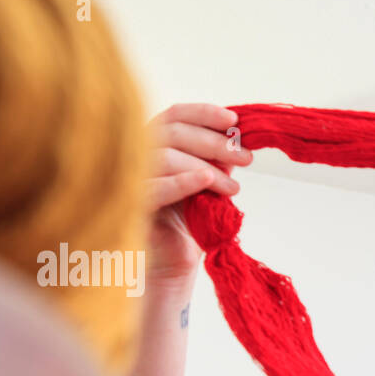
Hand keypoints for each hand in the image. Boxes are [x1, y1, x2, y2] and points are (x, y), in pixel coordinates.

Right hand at [145, 103, 252, 288]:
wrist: (173, 262)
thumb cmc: (189, 219)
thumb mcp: (208, 181)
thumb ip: (217, 159)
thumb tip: (239, 138)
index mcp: (153, 142)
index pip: (174, 115)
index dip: (203, 113)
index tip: (234, 121)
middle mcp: (135, 153)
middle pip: (172, 132)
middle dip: (214, 143)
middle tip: (246, 158)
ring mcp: (129, 177)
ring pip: (165, 156)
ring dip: (205, 167)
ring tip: (233, 187)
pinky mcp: (130, 205)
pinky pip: (154, 188)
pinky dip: (182, 181)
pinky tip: (206, 180)